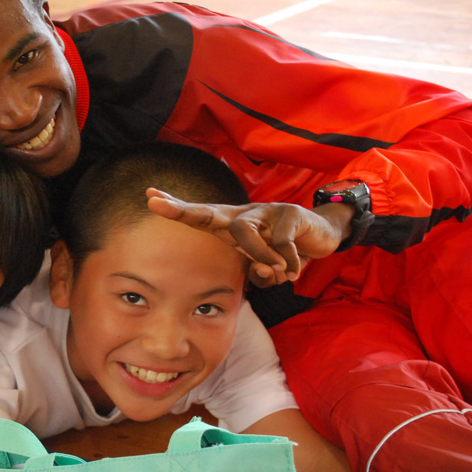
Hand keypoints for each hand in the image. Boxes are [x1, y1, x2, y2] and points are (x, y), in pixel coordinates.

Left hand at [146, 189, 349, 286]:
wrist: (322, 236)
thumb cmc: (283, 251)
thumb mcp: (266, 266)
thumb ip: (260, 272)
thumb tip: (265, 274)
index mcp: (233, 226)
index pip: (200, 216)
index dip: (176, 208)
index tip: (149, 196)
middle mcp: (244, 214)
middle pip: (208, 211)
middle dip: (181, 210)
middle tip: (155, 204)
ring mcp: (266, 210)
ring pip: (245, 231)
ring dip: (258, 255)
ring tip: (278, 271)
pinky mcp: (291, 213)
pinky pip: (282, 241)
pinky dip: (288, 261)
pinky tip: (295, 269)